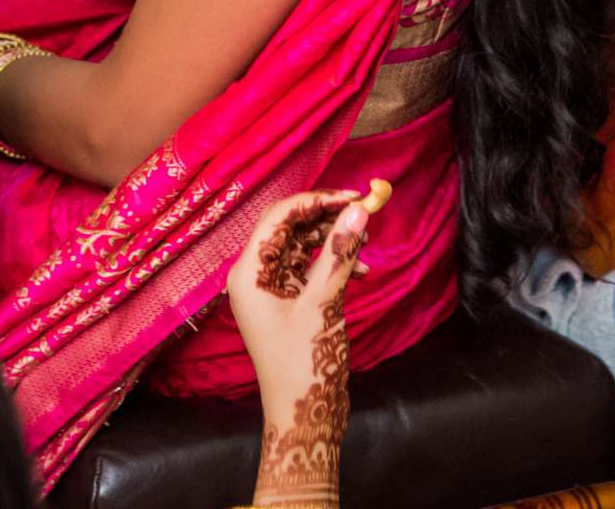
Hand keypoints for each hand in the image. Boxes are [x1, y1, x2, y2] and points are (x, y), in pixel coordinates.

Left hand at [227, 184, 384, 402]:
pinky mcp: (290, 303)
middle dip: (327, 219)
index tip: (353, 197)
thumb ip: (339, 254)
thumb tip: (358, 211)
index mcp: (248, 273)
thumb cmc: (303, 367)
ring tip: (365, 243)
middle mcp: (255, 277)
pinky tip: (359, 271)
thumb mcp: (323, 305)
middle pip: (290, 229)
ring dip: (334, 241)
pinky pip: (310, 269)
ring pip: (303, 247)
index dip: (316, 201)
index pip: (278, 218)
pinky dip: (334, 264)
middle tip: (364, 214)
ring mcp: (272, 291)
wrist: (303, 417)